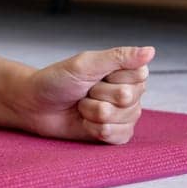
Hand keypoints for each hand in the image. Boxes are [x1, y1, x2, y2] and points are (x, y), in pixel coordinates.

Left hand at [9, 45, 154, 143]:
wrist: (35, 105)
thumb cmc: (57, 80)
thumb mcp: (85, 64)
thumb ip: (118, 57)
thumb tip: (151, 50)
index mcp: (127, 71)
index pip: (138, 75)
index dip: (111, 76)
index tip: (94, 75)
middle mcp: (131, 93)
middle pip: (127, 98)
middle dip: (98, 95)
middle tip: (84, 91)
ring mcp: (125, 115)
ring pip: (122, 119)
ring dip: (93, 113)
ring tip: (81, 106)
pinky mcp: (117, 134)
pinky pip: (119, 136)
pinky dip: (96, 130)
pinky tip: (85, 122)